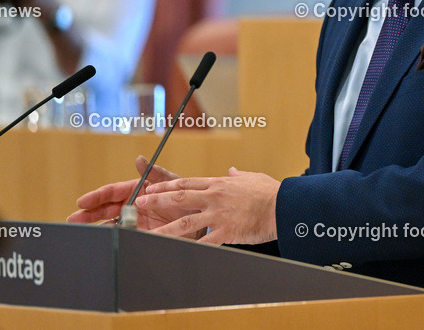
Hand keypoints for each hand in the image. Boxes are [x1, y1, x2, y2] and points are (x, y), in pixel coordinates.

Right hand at [66, 156, 196, 230]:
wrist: (201, 219)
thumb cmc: (186, 197)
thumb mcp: (172, 183)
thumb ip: (155, 173)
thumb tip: (139, 159)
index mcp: (136, 190)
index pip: (111, 192)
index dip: (96, 196)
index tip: (82, 201)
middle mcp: (132, 205)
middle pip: (105, 209)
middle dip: (88, 214)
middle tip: (73, 220)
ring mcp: (134, 221)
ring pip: (109, 223)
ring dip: (95, 227)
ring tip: (81, 232)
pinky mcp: (140, 235)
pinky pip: (122, 236)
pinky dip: (112, 238)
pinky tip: (102, 240)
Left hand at [141, 167, 279, 244]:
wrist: (283, 206)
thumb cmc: (270, 192)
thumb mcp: (252, 178)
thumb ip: (238, 175)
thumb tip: (232, 171)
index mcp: (219, 184)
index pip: (186, 182)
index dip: (166, 186)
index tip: (150, 188)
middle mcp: (215, 197)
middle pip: (180, 197)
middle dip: (157, 200)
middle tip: (139, 202)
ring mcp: (219, 214)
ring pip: (186, 220)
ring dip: (165, 227)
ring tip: (149, 232)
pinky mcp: (226, 231)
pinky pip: (204, 241)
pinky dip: (189, 247)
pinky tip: (175, 252)